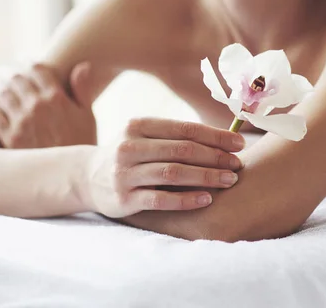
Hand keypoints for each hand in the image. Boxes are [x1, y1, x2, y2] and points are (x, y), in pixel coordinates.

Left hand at [0, 63, 95, 147]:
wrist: (72, 176)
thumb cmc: (84, 145)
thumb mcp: (88, 115)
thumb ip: (82, 89)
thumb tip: (82, 65)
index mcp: (57, 98)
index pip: (38, 69)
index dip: (29, 62)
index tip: (24, 61)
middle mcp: (37, 105)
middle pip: (17, 79)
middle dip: (9, 72)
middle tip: (3, 71)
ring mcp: (22, 121)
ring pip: (1, 93)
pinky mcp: (10, 137)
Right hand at [83, 117, 244, 217]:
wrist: (87, 177)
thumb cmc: (129, 155)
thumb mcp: (143, 137)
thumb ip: (175, 136)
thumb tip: (224, 139)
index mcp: (138, 126)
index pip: (184, 128)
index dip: (215, 136)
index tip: (239, 144)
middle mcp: (129, 147)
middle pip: (181, 150)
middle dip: (215, 157)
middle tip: (238, 165)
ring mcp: (125, 173)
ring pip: (173, 173)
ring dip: (205, 176)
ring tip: (229, 180)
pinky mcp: (124, 199)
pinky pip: (160, 199)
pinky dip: (186, 199)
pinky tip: (207, 199)